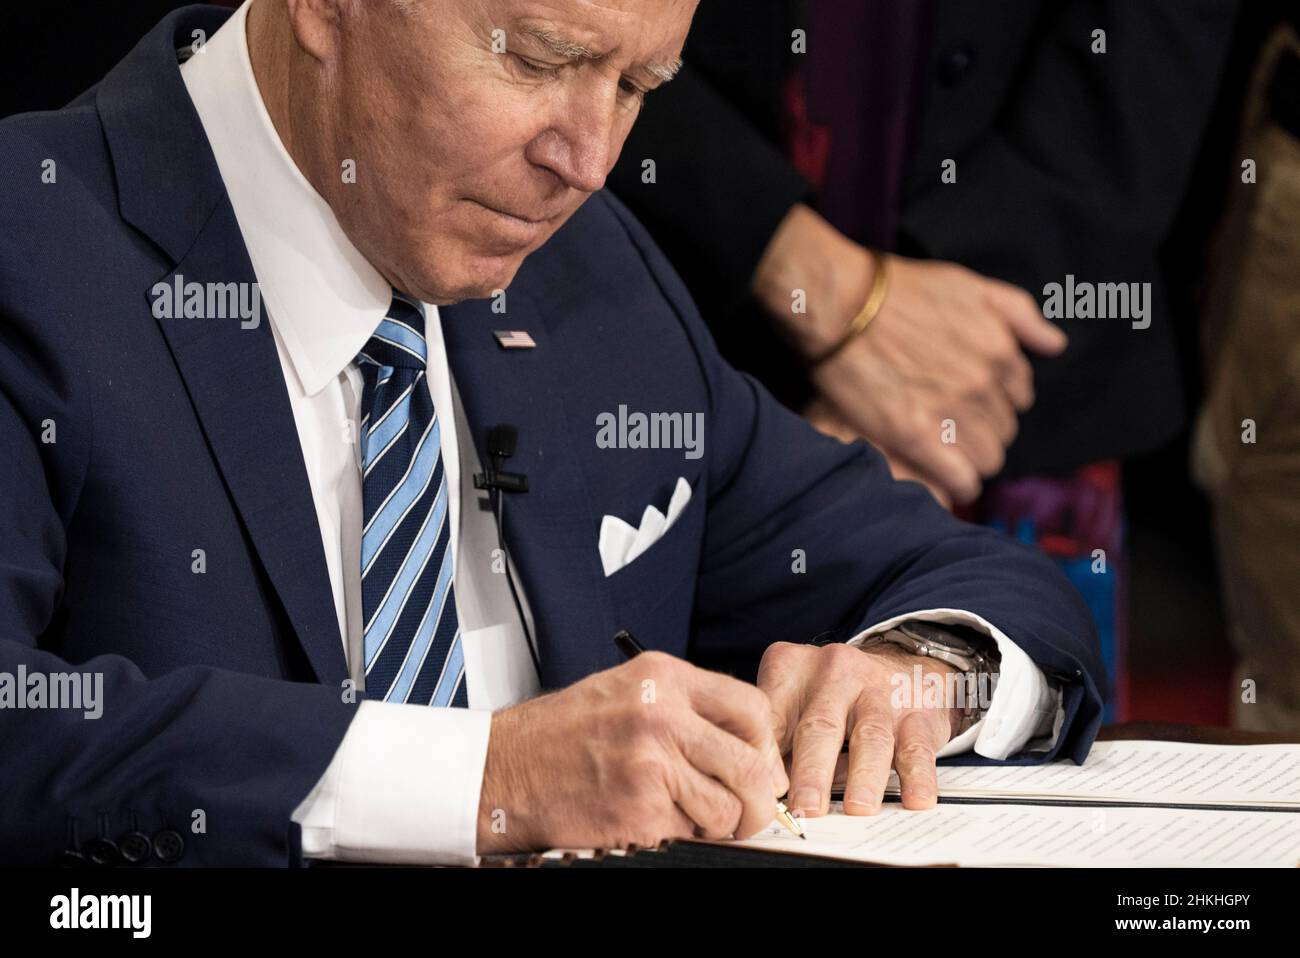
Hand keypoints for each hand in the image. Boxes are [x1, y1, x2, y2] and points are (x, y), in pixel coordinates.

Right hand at [477, 651, 787, 852]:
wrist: (505, 770)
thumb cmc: (562, 734)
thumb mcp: (627, 690)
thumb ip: (686, 707)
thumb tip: (748, 744)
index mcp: (662, 678)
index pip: (753, 707)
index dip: (765, 745)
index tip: (759, 764)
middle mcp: (662, 716)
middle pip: (753, 765)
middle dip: (757, 799)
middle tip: (745, 810)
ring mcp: (651, 765)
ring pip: (728, 810)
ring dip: (716, 824)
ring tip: (685, 815)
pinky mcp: (639, 812)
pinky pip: (690, 836)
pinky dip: (679, 837)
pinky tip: (649, 820)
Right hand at [753, 204, 1067, 504]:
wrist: (841, 303)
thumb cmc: (900, 290)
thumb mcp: (969, 285)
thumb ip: (1018, 314)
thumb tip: (1054, 345)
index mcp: (999, 350)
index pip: (1019, 397)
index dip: (996, 401)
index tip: (972, 401)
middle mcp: (983, 383)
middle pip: (1004, 429)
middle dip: (984, 429)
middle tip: (952, 424)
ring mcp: (951, 412)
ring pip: (987, 457)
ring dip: (972, 458)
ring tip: (947, 452)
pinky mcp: (915, 436)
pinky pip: (960, 478)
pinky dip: (960, 484)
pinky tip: (952, 482)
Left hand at [758, 640, 962, 817]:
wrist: (900, 664)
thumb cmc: (833, 696)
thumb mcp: (795, 700)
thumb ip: (778, 741)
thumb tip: (766, 796)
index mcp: (792, 668)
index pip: (771, 713)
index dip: (766, 754)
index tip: (764, 791)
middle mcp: (835, 673)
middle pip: (820, 726)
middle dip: (812, 771)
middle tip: (805, 807)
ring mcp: (879, 691)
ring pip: (870, 737)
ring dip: (863, 777)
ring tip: (857, 809)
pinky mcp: (918, 711)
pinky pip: (916, 746)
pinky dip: (917, 776)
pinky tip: (915, 801)